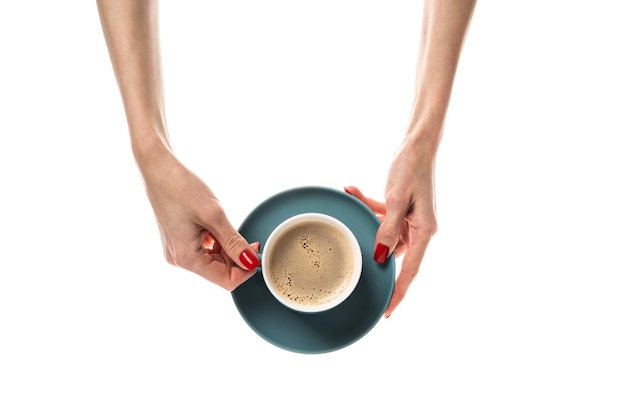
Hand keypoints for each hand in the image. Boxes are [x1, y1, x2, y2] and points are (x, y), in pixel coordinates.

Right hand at [137, 142, 259, 290]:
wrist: (158, 168)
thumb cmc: (181, 187)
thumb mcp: (214, 215)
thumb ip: (234, 243)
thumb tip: (251, 263)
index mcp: (186, 258)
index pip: (225, 281)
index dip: (245, 269)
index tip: (255, 251)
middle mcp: (178, 260)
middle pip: (219, 272)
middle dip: (236, 258)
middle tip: (247, 237)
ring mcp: (176, 251)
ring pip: (213, 261)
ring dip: (226, 249)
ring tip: (224, 225)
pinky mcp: (177, 241)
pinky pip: (203, 250)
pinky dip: (216, 242)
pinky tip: (214, 226)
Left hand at [345, 138, 437, 316]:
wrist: (418, 143)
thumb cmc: (411, 168)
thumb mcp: (397, 199)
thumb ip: (388, 229)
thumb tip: (381, 256)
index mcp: (425, 231)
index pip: (410, 271)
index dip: (397, 293)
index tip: (386, 312)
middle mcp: (419, 229)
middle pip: (394, 255)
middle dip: (373, 253)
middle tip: (352, 268)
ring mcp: (410, 220)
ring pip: (383, 234)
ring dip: (366, 219)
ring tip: (353, 195)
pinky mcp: (401, 210)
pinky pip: (381, 216)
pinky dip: (367, 206)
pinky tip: (351, 189)